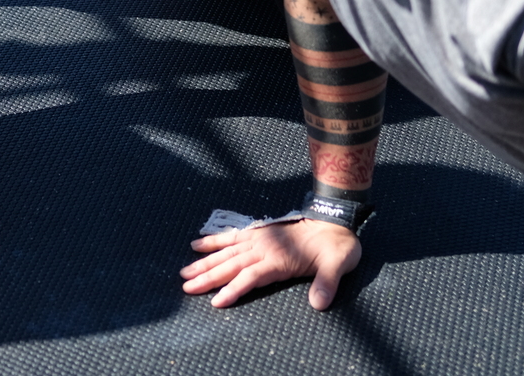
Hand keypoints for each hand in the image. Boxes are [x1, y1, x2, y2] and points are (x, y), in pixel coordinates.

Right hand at [181, 219, 360, 308]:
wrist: (335, 220)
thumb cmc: (337, 246)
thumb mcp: (338, 265)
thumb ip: (326, 284)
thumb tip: (319, 304)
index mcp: (279, 259)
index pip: (250, 277)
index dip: (233, 289)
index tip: (215, 301)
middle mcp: (264, 248)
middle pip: (231, 264)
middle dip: (208, 276)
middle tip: (186, 286)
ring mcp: (259, 239)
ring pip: (227, 252)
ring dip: (205, 262)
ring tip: (185, 271)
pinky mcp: (259, 233)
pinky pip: (232, 237)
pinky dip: (214, 241)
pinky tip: (197, 244)